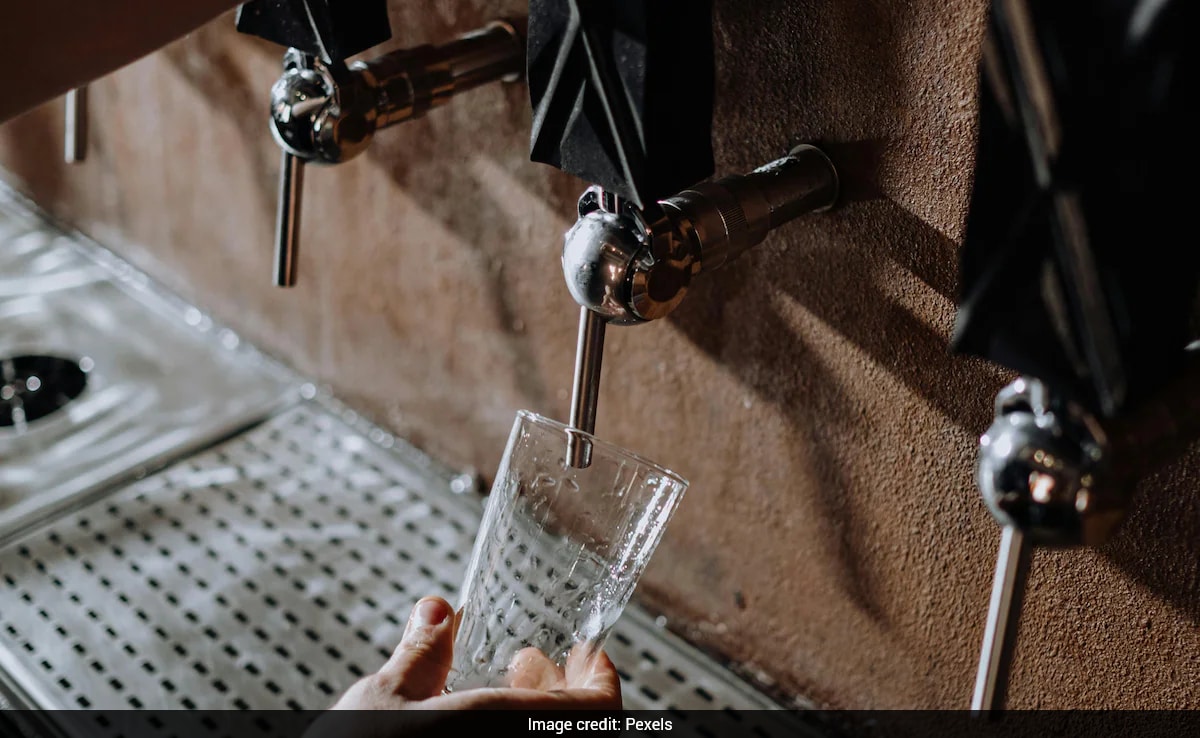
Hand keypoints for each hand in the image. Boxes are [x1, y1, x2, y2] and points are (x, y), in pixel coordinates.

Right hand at [328, 596, 621, 710]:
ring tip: (495, 694)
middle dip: (555, 690)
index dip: (600, 679)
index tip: (588, 655)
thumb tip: (435, 613)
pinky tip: (470, 726)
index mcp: (518, 730)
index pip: (602, 710)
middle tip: (530, 664)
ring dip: (529, 714)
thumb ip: (422, 652)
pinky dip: (509, 736)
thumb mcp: (384, 699)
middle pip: (575, 728)